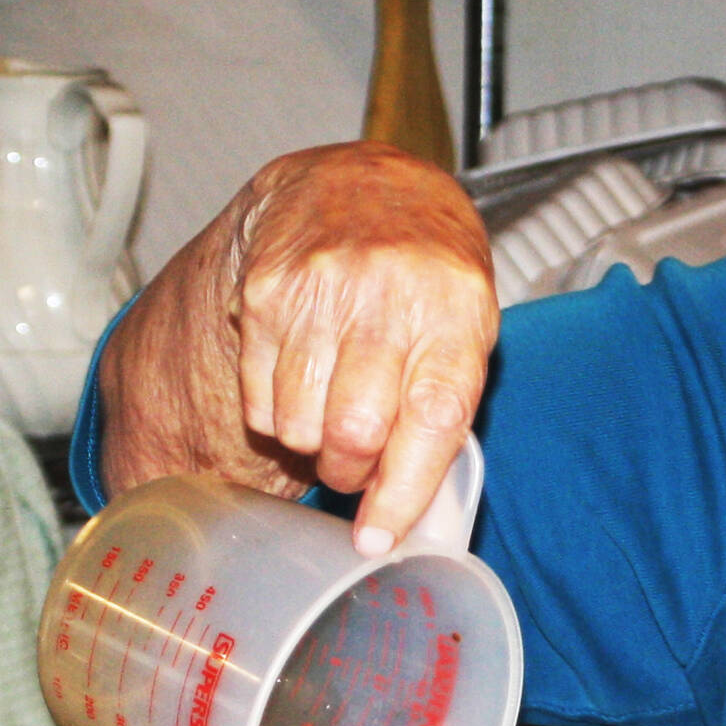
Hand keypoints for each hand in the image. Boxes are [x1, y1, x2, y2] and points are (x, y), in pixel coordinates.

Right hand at [232, 144, 496, 550]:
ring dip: (312, 442)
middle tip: (356, 464)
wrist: (367, 186)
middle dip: (351, 471)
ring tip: (332, 411)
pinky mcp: (266, 292)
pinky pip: (259, 396)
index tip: (377, 538)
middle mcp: (388, 298)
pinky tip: (299, 380)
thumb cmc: (430, 276)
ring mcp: (321, 290)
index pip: (431, 421)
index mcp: (454, 315)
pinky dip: (276, 412)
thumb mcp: (466, 330)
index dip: (402, 492)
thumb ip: (444, 410)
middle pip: (354, 430)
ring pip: (299, 422)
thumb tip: (409, 509)